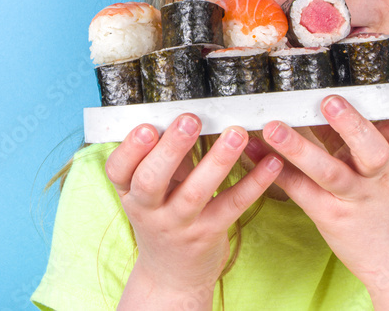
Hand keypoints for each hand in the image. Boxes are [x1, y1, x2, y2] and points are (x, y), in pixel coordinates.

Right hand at [105, 113, 282, 299]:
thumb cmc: (162, 217)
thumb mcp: (151, 191)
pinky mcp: (208, 234)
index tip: (147, 127)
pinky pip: (231, 206)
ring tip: (236, 133)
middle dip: (171, 148)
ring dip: (217, 160)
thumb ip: (163, 157)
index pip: (118, 170)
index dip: (130, 149)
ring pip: (195, 193)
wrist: (171, 276)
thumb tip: (183, 113)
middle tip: (190, 120)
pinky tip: (270, 164)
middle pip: (152, 180)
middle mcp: (148, 210)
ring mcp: (178, 225)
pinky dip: (253, 184)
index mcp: (129, 192)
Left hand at [248, 94, 388, 296]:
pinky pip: (299, 189)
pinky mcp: (331, 215)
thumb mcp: (386, 169)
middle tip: (330, 100)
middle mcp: (377, 176)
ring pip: (329, 171)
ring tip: (273, 128)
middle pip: (372, 149)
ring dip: (299, 148)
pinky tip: (251, 150)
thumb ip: (357, 137)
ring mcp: (354, 196)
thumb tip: (323, 99)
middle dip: (351, 124)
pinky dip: (274, 168)